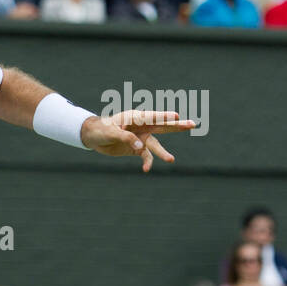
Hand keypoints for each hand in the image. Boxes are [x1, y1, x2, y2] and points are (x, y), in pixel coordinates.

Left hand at [81, 110, 195, 171]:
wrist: (93, 138)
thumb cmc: (101, 129)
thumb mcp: (111, 133)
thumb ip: (126, 138)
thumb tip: (140, 146)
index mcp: (136, 117)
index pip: (152, 116)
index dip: (164, 116)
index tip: (176, 116)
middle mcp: (142, 127)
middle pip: (162, 126)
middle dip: (177, 126)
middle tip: (193, 124)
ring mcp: (141, 137)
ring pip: (156, 145)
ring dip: (163, 153)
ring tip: (171, 160)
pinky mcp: (137, 148)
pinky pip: (145, 156)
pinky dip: (147, 162)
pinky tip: (146, 169)